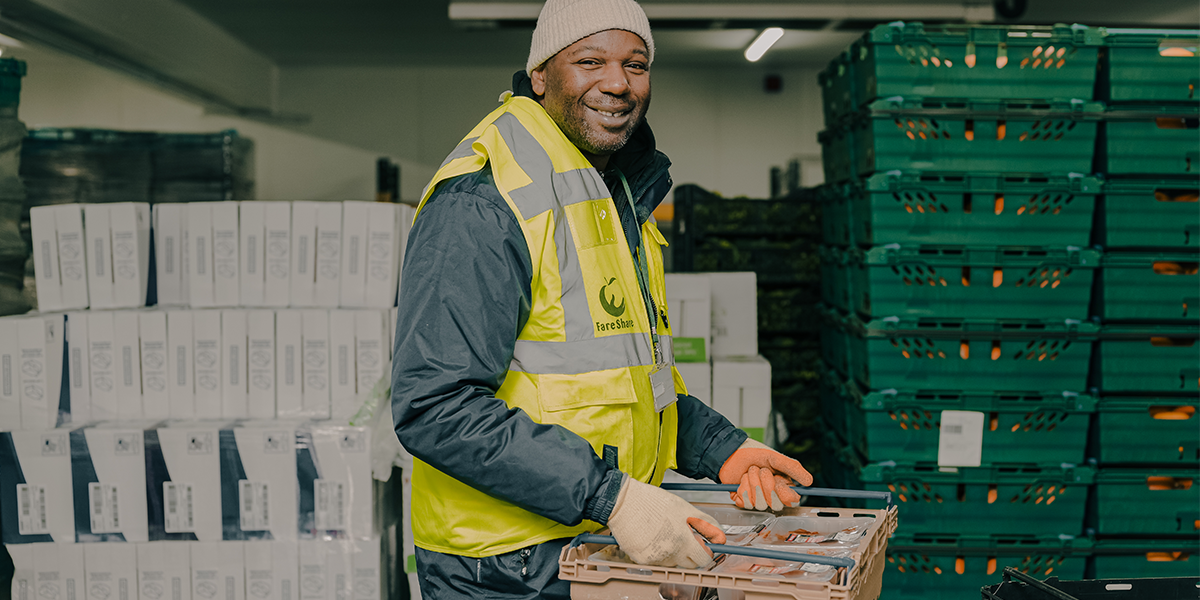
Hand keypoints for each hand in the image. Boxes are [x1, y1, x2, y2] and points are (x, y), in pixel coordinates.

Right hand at [607, 476, 726, 567]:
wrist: (623, 502)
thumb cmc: (652, 501)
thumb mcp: (684, 507)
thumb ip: (706, 523)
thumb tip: (721, 537)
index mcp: (682, 539)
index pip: (704, 559)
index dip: (706, 551)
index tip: (703, 545)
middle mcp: (669, 553)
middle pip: (689, 563)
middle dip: (691, 552)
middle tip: (683, 536)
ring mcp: (655, 558)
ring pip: (672, 562)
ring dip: (673, 552)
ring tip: (663, 533)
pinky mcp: (641, 560)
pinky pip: (656, 562)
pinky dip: (657, 552)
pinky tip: (651, 536)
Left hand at [718, 438, 812, 510]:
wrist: (731, 452)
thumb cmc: (753, 453)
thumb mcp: (775, 458)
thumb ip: (792, 468)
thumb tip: (809, 481)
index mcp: (783, 485)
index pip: (791, 500)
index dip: (785, 494)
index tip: (779, 484)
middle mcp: (771, 495)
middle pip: (775, 504)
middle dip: (766, 484)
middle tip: (761, 470)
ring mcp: (757, 499)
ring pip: (759, 503)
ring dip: (753, 483)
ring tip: (750, 472)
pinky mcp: (743, 501)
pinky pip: (746, 503)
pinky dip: (742, 488)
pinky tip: (741, 480)